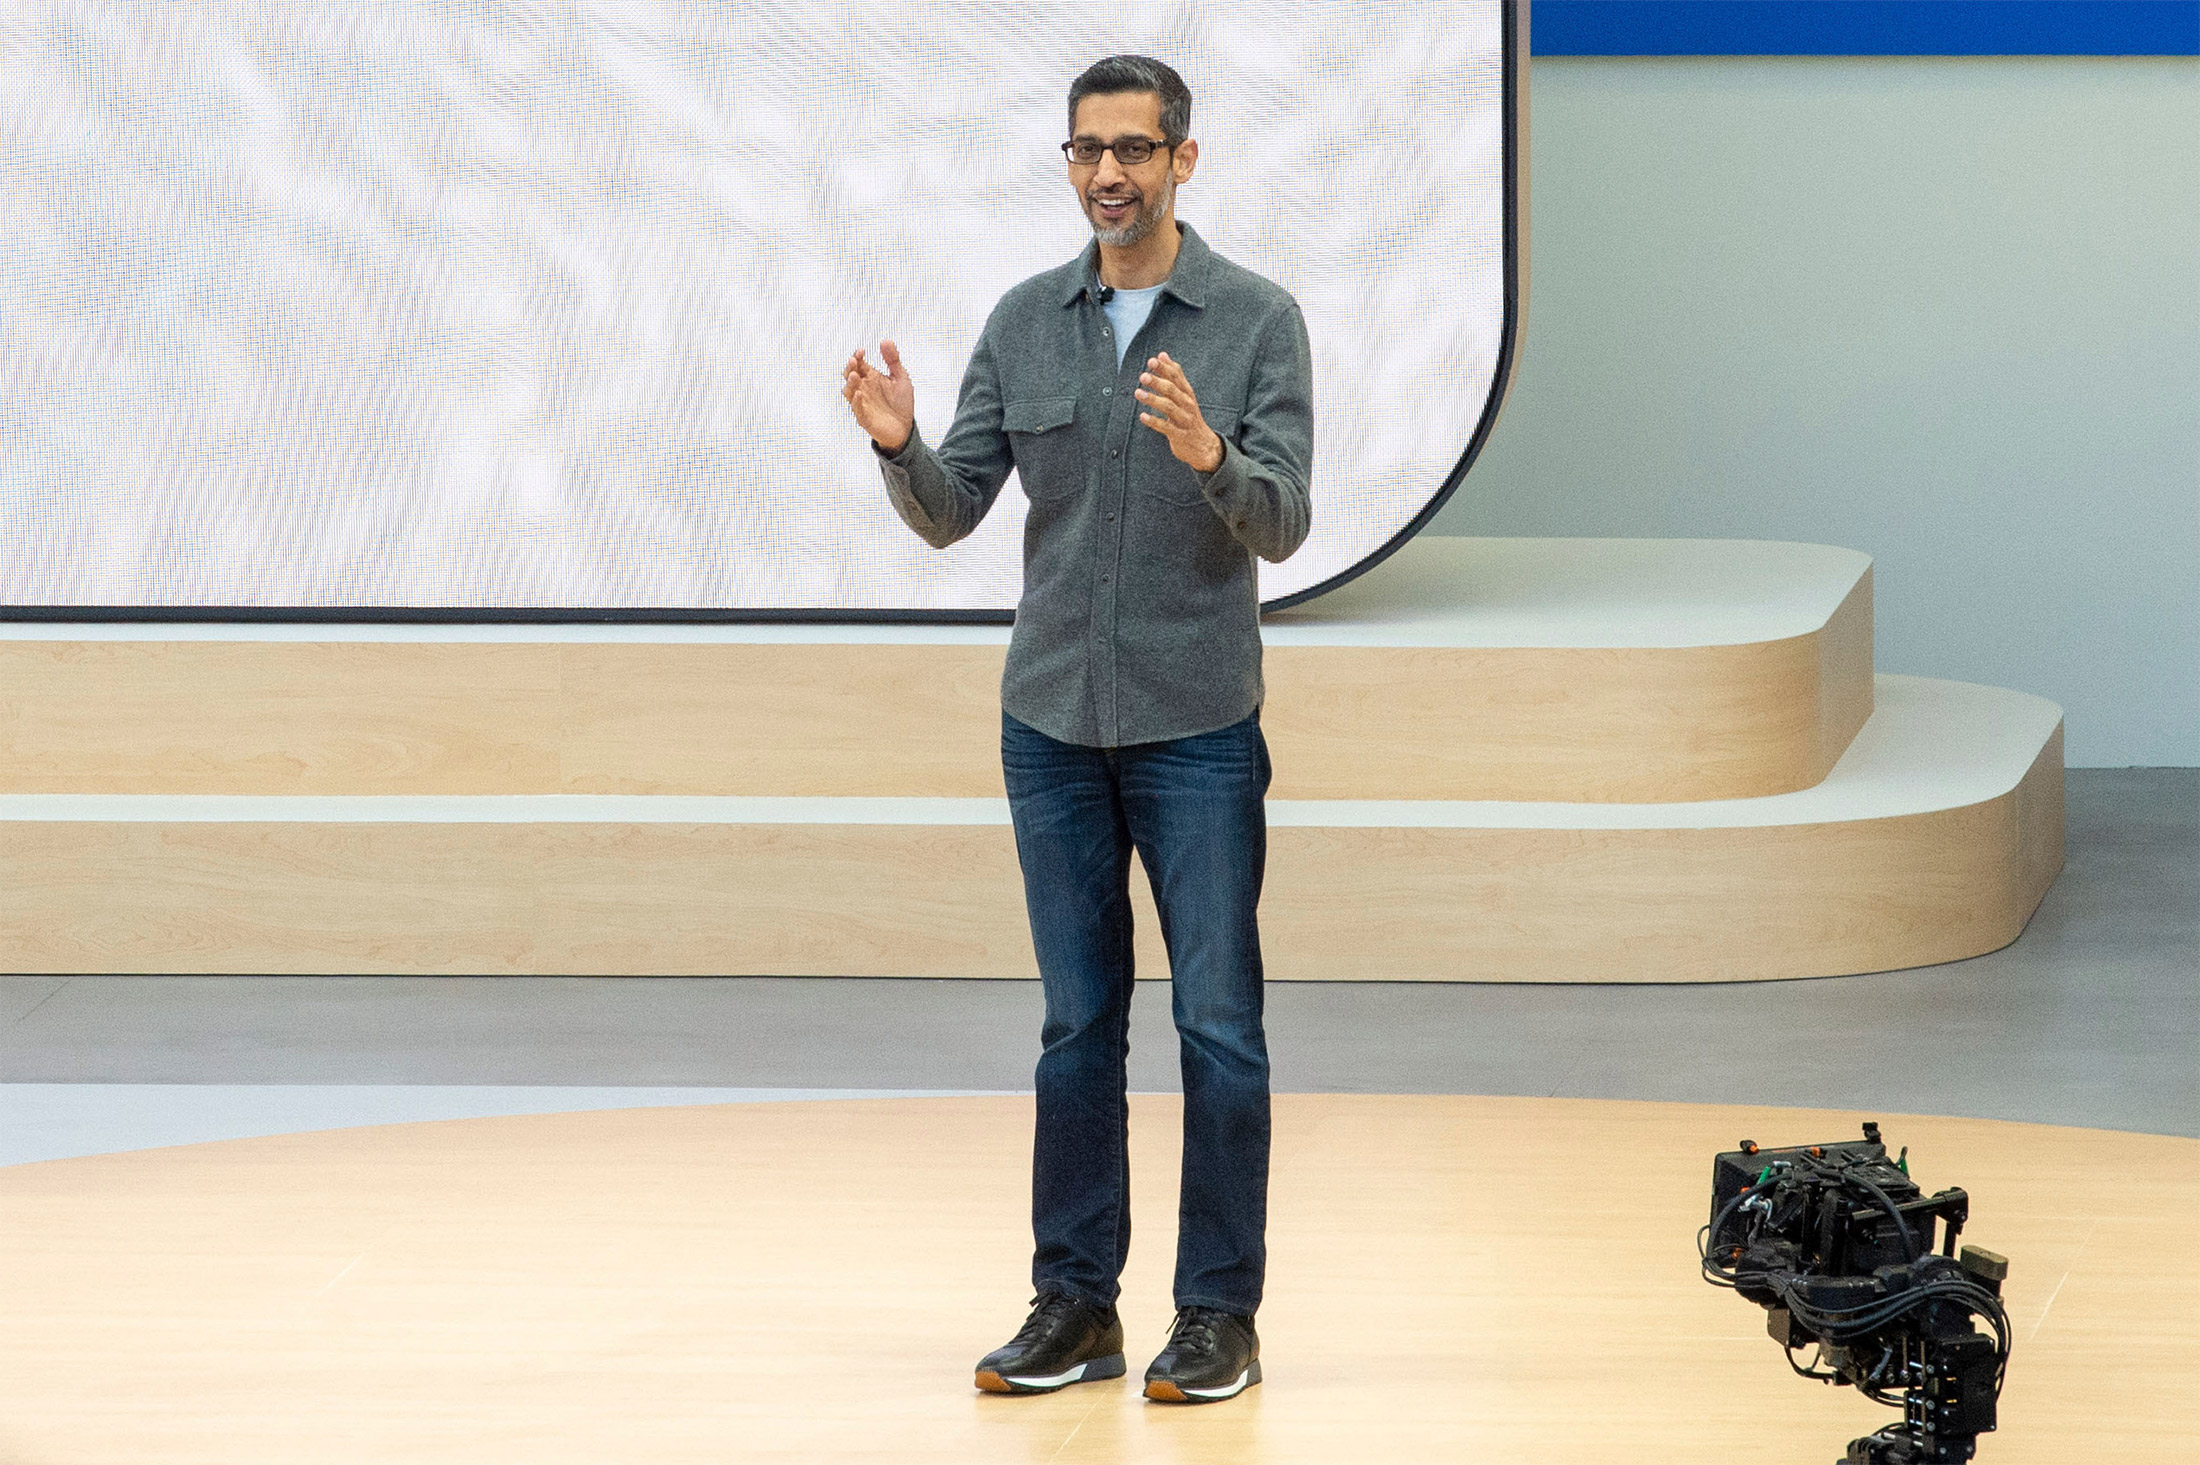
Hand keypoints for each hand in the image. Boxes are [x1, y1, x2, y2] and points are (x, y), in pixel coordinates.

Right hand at [843, 339, 915, 452]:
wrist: (905, 428)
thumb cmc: (901, 403)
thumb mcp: (901, 377)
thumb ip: (893, 359)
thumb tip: (885, 340)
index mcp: (871, 377)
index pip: (859, 364)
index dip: (858, 356)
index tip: (862, 351)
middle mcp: (864, 389)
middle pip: (850, 375)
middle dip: (850, 368)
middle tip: (854, 360)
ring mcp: (862, 403)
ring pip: (849, 391)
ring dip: (850, 383)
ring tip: (854, 375)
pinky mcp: (865, 418)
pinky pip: (857, 409)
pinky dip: (856, 402)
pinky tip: (859, 394)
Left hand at [1135, 352, 1223, 473]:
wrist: (1204, 445)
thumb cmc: (1189, 416)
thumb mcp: (1184, 394)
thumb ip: (1174, 375)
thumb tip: (1162, 354)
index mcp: (1187, 393)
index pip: (1177, 377)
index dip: (1165, 368)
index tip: (1152, 361)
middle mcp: (1187, 404)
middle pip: (1173, 390)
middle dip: (1158, 382)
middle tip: (1143, 376)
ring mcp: (1184, 420)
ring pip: (1169, 407)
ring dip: (1153, 399)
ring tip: (1138, 393)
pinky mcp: (1179, 435)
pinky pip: (1166, 427)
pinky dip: (1154, 421)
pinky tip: (1142, 416)